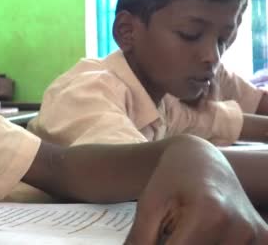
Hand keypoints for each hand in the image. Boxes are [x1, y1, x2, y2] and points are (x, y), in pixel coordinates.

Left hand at [125, 136, 267, 243]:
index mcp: (209, 213)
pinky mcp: (262, 238)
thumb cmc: (171, 180)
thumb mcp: (148, 206)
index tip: (152, 240)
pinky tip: (204, 235)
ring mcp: (255, 234)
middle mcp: (239, 226)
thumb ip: (140, 240)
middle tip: (170, 230)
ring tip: (184, 232)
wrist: (201, 160)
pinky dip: (215, 244)